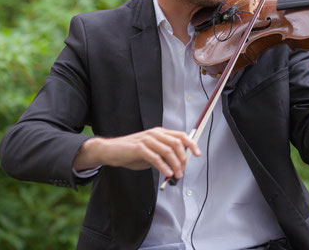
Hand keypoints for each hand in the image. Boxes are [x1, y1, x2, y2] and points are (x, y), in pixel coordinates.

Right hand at [73, 127, 201, 179]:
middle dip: (183, 159)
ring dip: (175, 165)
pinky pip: (156, 158)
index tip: (197, 154)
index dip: (191, 144)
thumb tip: (179, 165)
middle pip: (177, 143)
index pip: (181, 135)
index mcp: (160, 133)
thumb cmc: (131, 152)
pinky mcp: (139, 148)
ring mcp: (147, 140)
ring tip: (176, 175)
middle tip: (182, 171)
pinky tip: (166, 173)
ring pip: (168, 151)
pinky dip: (164, 167)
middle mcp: (155, 134)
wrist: (111, 151)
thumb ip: (164, 156)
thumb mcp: (151, 153)